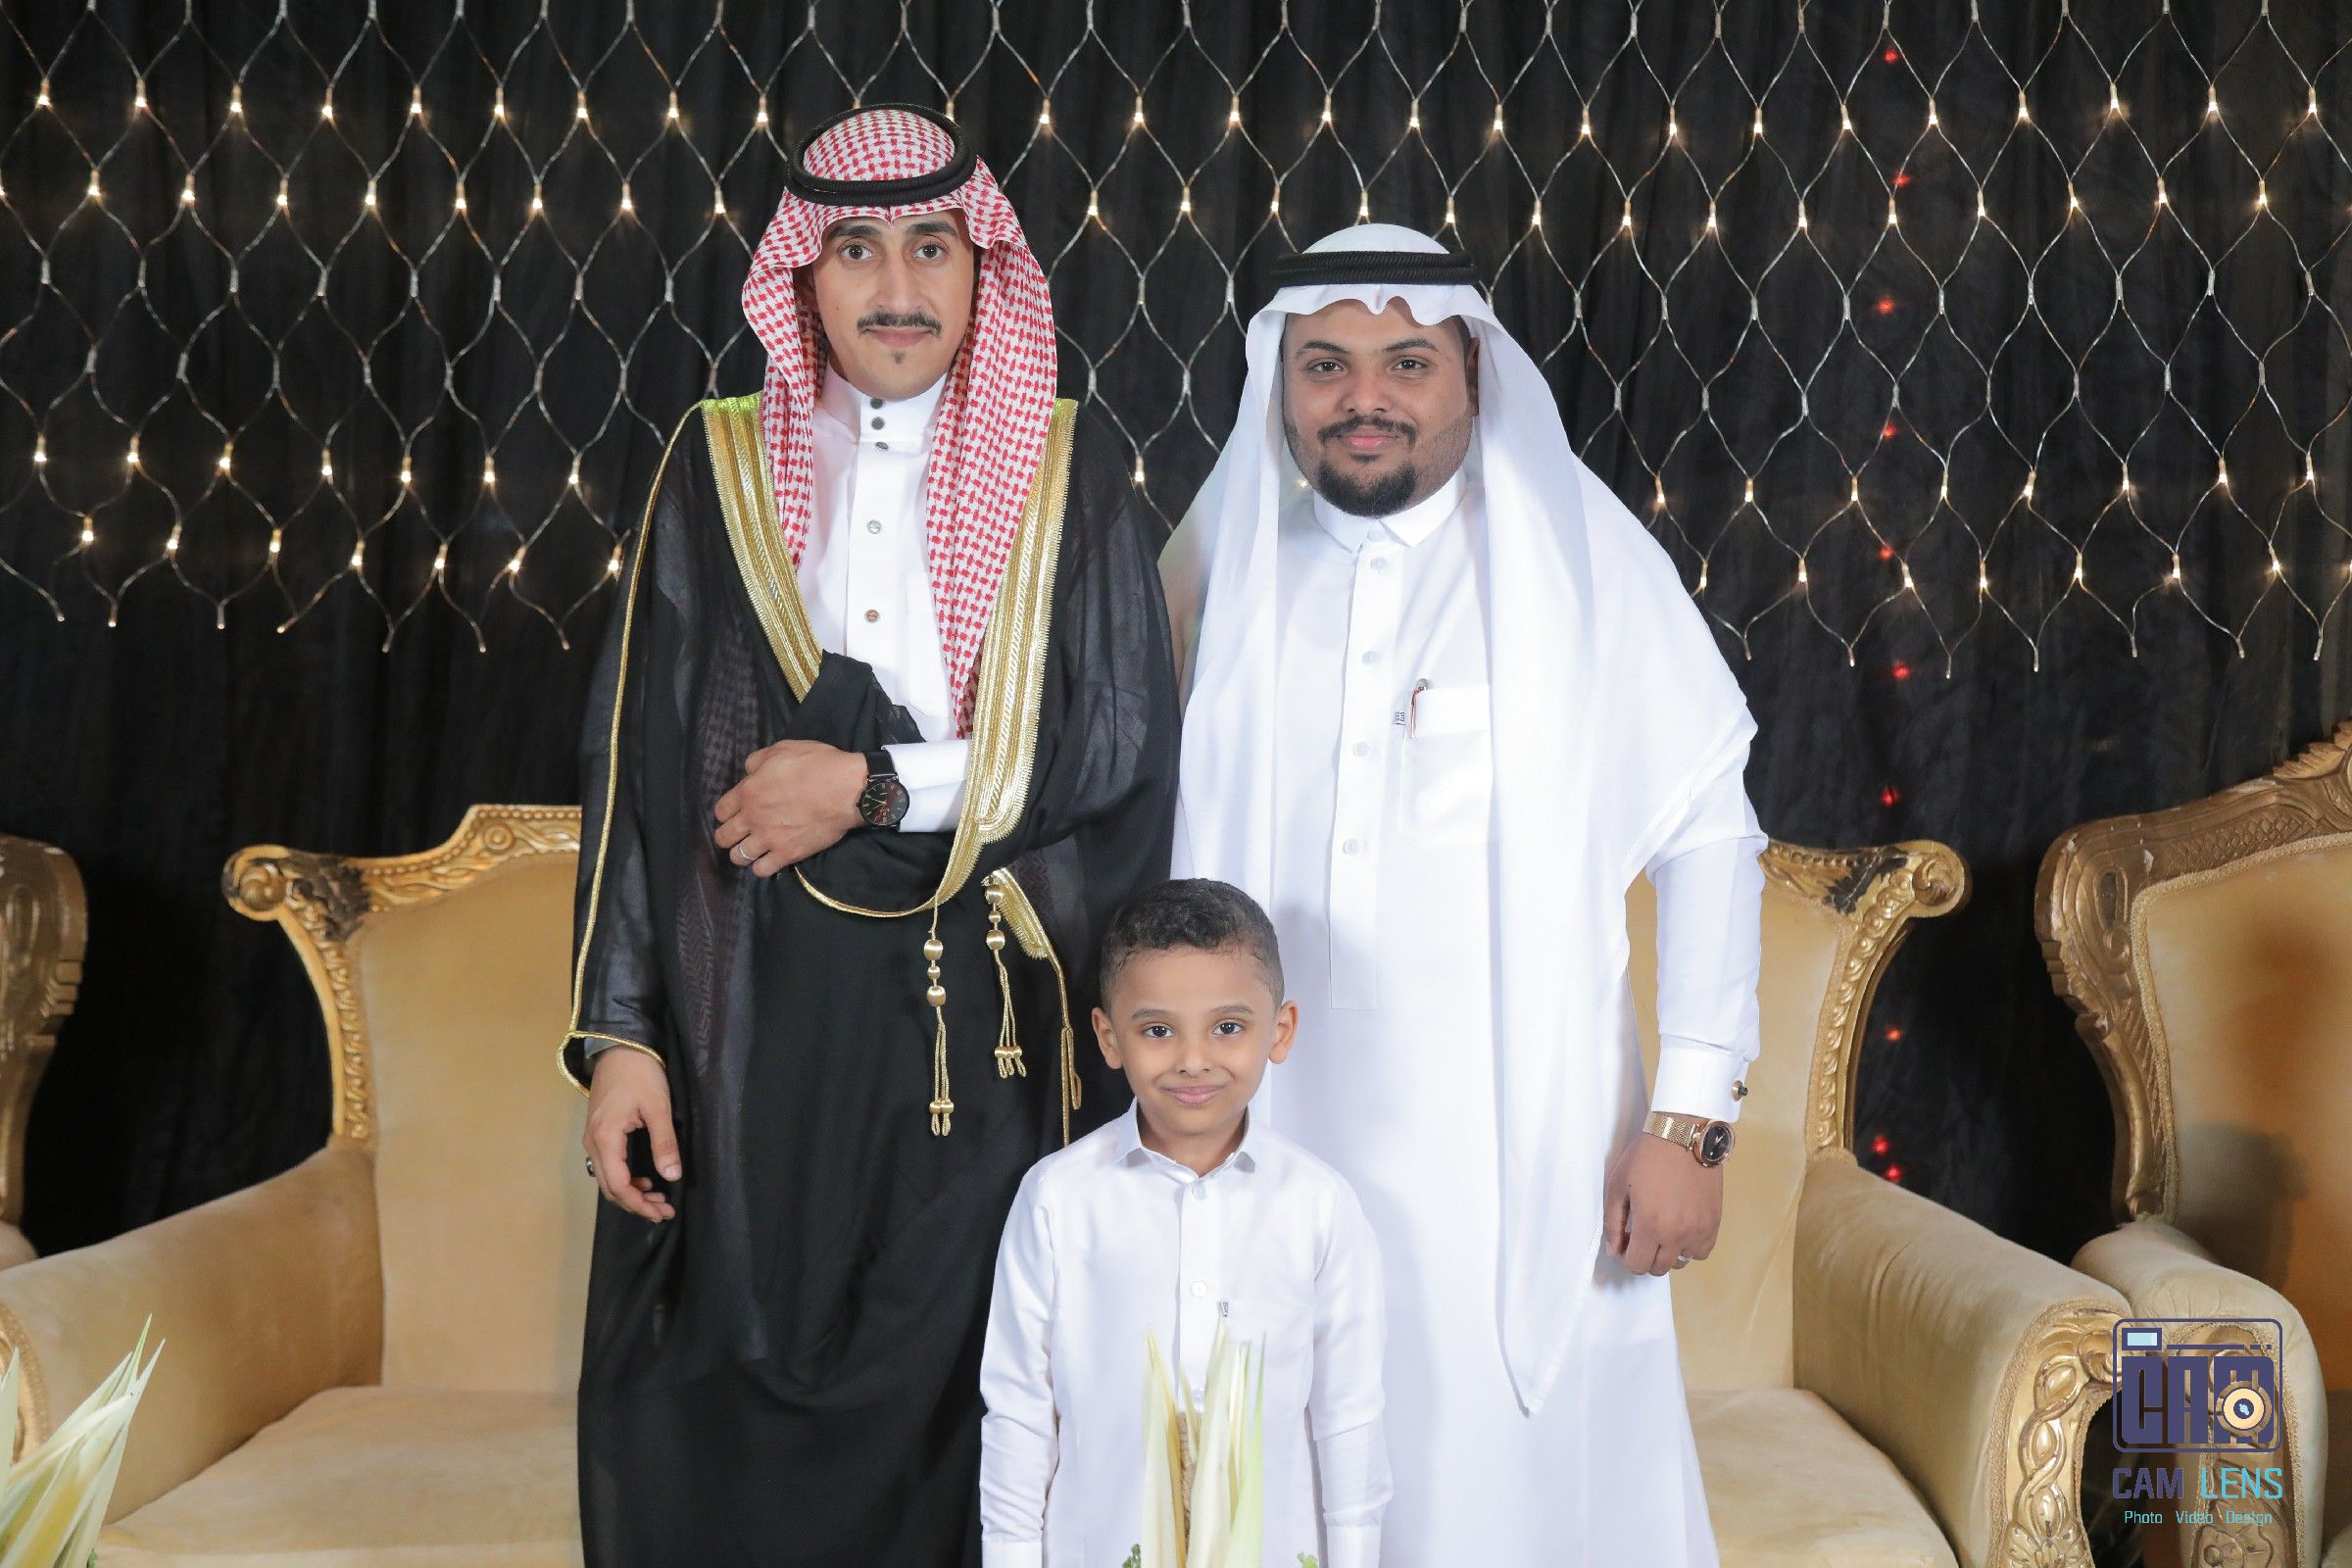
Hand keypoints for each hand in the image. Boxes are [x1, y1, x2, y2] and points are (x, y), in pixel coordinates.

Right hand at [584, 1048, 679, 1221]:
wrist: (620, 1046)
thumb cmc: (640, 1073)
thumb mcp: (658, 1107)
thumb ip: (664, 1143)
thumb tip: (672, 1176)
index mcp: (606, 1138)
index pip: (618, 1185)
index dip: (639, 1204)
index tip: (663, 1211)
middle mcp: (593, 1142)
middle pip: (610, 1187)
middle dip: (636, 1204)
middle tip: (664, 1211)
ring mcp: (593, 1138)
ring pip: (608, 1179)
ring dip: (631, 1193)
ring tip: (658, 1199)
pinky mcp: (599, 1133)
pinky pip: (609, 1166)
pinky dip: (625, 1179)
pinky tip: (646, 1180)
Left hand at [711, 741, 868, 875]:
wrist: (846, 790)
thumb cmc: (817, 765)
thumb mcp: (783, 748)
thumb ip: (758, 760)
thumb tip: (749, 771)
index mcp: (749, 791)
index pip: (721, 811)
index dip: (726, 812)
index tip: (736, 813)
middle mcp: (753, 818)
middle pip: (723, 837)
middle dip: (728, 835)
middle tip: (741, 833)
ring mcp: (769, 839)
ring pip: (738, 857)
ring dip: (743, 853)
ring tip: (753, 849)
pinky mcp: (787, 854)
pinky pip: (762, 870)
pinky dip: (762, 867)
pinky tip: (769, 860)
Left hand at [1603, 1125, 1722, 1275]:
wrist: (1684, 1136)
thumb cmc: (1646, 1157)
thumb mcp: (1617, 1185)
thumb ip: (1612, 1222)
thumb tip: (1614, 1250)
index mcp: (1650, 1225)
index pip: (1637, 1265)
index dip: (1626, 1255)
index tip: (1626, 1239)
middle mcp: (1677, 1234)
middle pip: (1658, 1268)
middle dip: (1644, 1255)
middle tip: (1641, 1233)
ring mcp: (1699, 1230)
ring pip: (1680, 1262)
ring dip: (1667, 1252)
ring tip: (1662, 1229)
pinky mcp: (1714, 1223)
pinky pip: (1701, 1252)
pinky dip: (1690, 1247)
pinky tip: (1681, 1229)